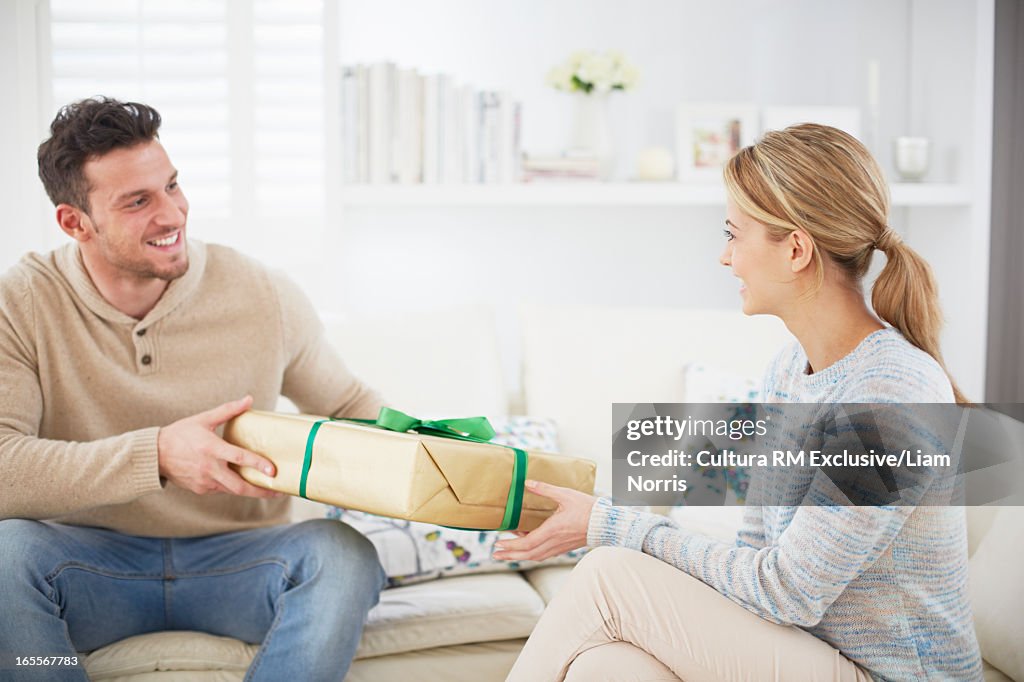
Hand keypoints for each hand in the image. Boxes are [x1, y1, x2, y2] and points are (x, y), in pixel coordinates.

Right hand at [157, 395, 280, 498]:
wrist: (154, 454)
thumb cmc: (180, 434)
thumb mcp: (204, 419)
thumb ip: (228, 410)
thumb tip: (248, 399)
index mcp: (211, 449)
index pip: (239, 458)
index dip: (257, 464)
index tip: (273, 470)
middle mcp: (208, 468)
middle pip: (239, 486)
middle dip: (260, 491)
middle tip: (278, 490)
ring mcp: (204, 481)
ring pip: (232, 490)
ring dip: (249, 491)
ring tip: (267, 490)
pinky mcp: (200, 489)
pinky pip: (221, 490)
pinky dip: (232, 488)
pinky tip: (242, 483)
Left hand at [492, 479, 596, 561]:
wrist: (606, 522)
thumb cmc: (587, 508)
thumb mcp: (565, 494)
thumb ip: (545, 489)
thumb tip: (527, 482)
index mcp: (552, 530)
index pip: (527, 543)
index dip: (511, 546)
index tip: (498, 544)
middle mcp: (554, 542)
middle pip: (528, 554)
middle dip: (510, 555)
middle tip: (495, 554)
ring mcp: (559, 547)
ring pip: (535, 556)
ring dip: (519, 557)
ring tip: (506, 554)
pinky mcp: (564, 547)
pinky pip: (543, 554)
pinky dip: (532, 553)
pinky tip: (527, 549)